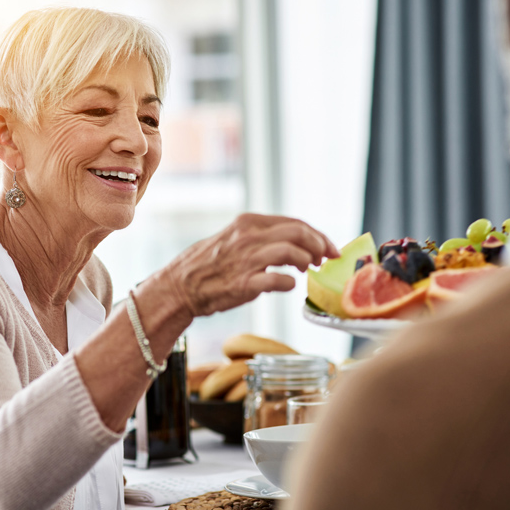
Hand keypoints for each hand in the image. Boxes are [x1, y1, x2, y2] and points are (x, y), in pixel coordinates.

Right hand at [164, 213, 339, 316]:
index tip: (329, 248)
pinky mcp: (244, 283)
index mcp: (248, 223)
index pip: (295, 223)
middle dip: (320, 245)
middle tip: (326, 259)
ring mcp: (246, 259)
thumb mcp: (235, 239)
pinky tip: (289, 285)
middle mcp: (249, 237)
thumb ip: (263, 238)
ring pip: (292, 251)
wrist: (180, 286)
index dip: (318, 235)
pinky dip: (290, 282)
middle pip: (298, 232)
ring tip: (307, 271)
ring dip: (307, 261)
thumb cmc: (210, 265)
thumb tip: (296, 245)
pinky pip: (278, 280)